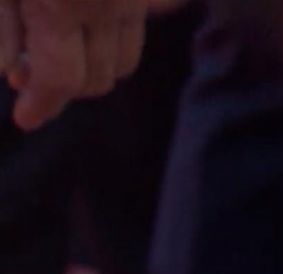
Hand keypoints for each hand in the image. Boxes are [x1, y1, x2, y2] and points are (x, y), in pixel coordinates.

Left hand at [0, 0, 146, 129]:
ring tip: (54, 47)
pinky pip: (134, 26)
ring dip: (92, 66)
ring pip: (125, 58)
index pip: (61, 77)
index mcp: (63, 4)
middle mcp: (110, 4)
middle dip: (65, 86)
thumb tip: (9, 75)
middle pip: (100, 76)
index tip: (24, 119)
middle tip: (26, 73)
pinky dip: (108, 37)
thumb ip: (2, 24)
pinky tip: (76, 24)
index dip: (42, 104)